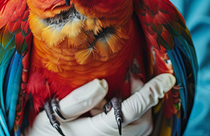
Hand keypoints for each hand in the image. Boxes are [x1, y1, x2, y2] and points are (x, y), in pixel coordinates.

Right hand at [24, 74, 175, 135]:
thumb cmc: (42, 132)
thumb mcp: (53, 112)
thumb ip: (77, 100)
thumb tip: (103, 84)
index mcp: (97, 131)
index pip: (132, 111)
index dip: (151, 93)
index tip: (167, 78)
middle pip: (142, 122)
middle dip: (145, 98)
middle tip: (132, 78)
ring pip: (141, 129)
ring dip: (141, 107)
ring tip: (126, 89)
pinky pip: (134, 133)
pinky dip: (136, 117)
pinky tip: (118, 105)